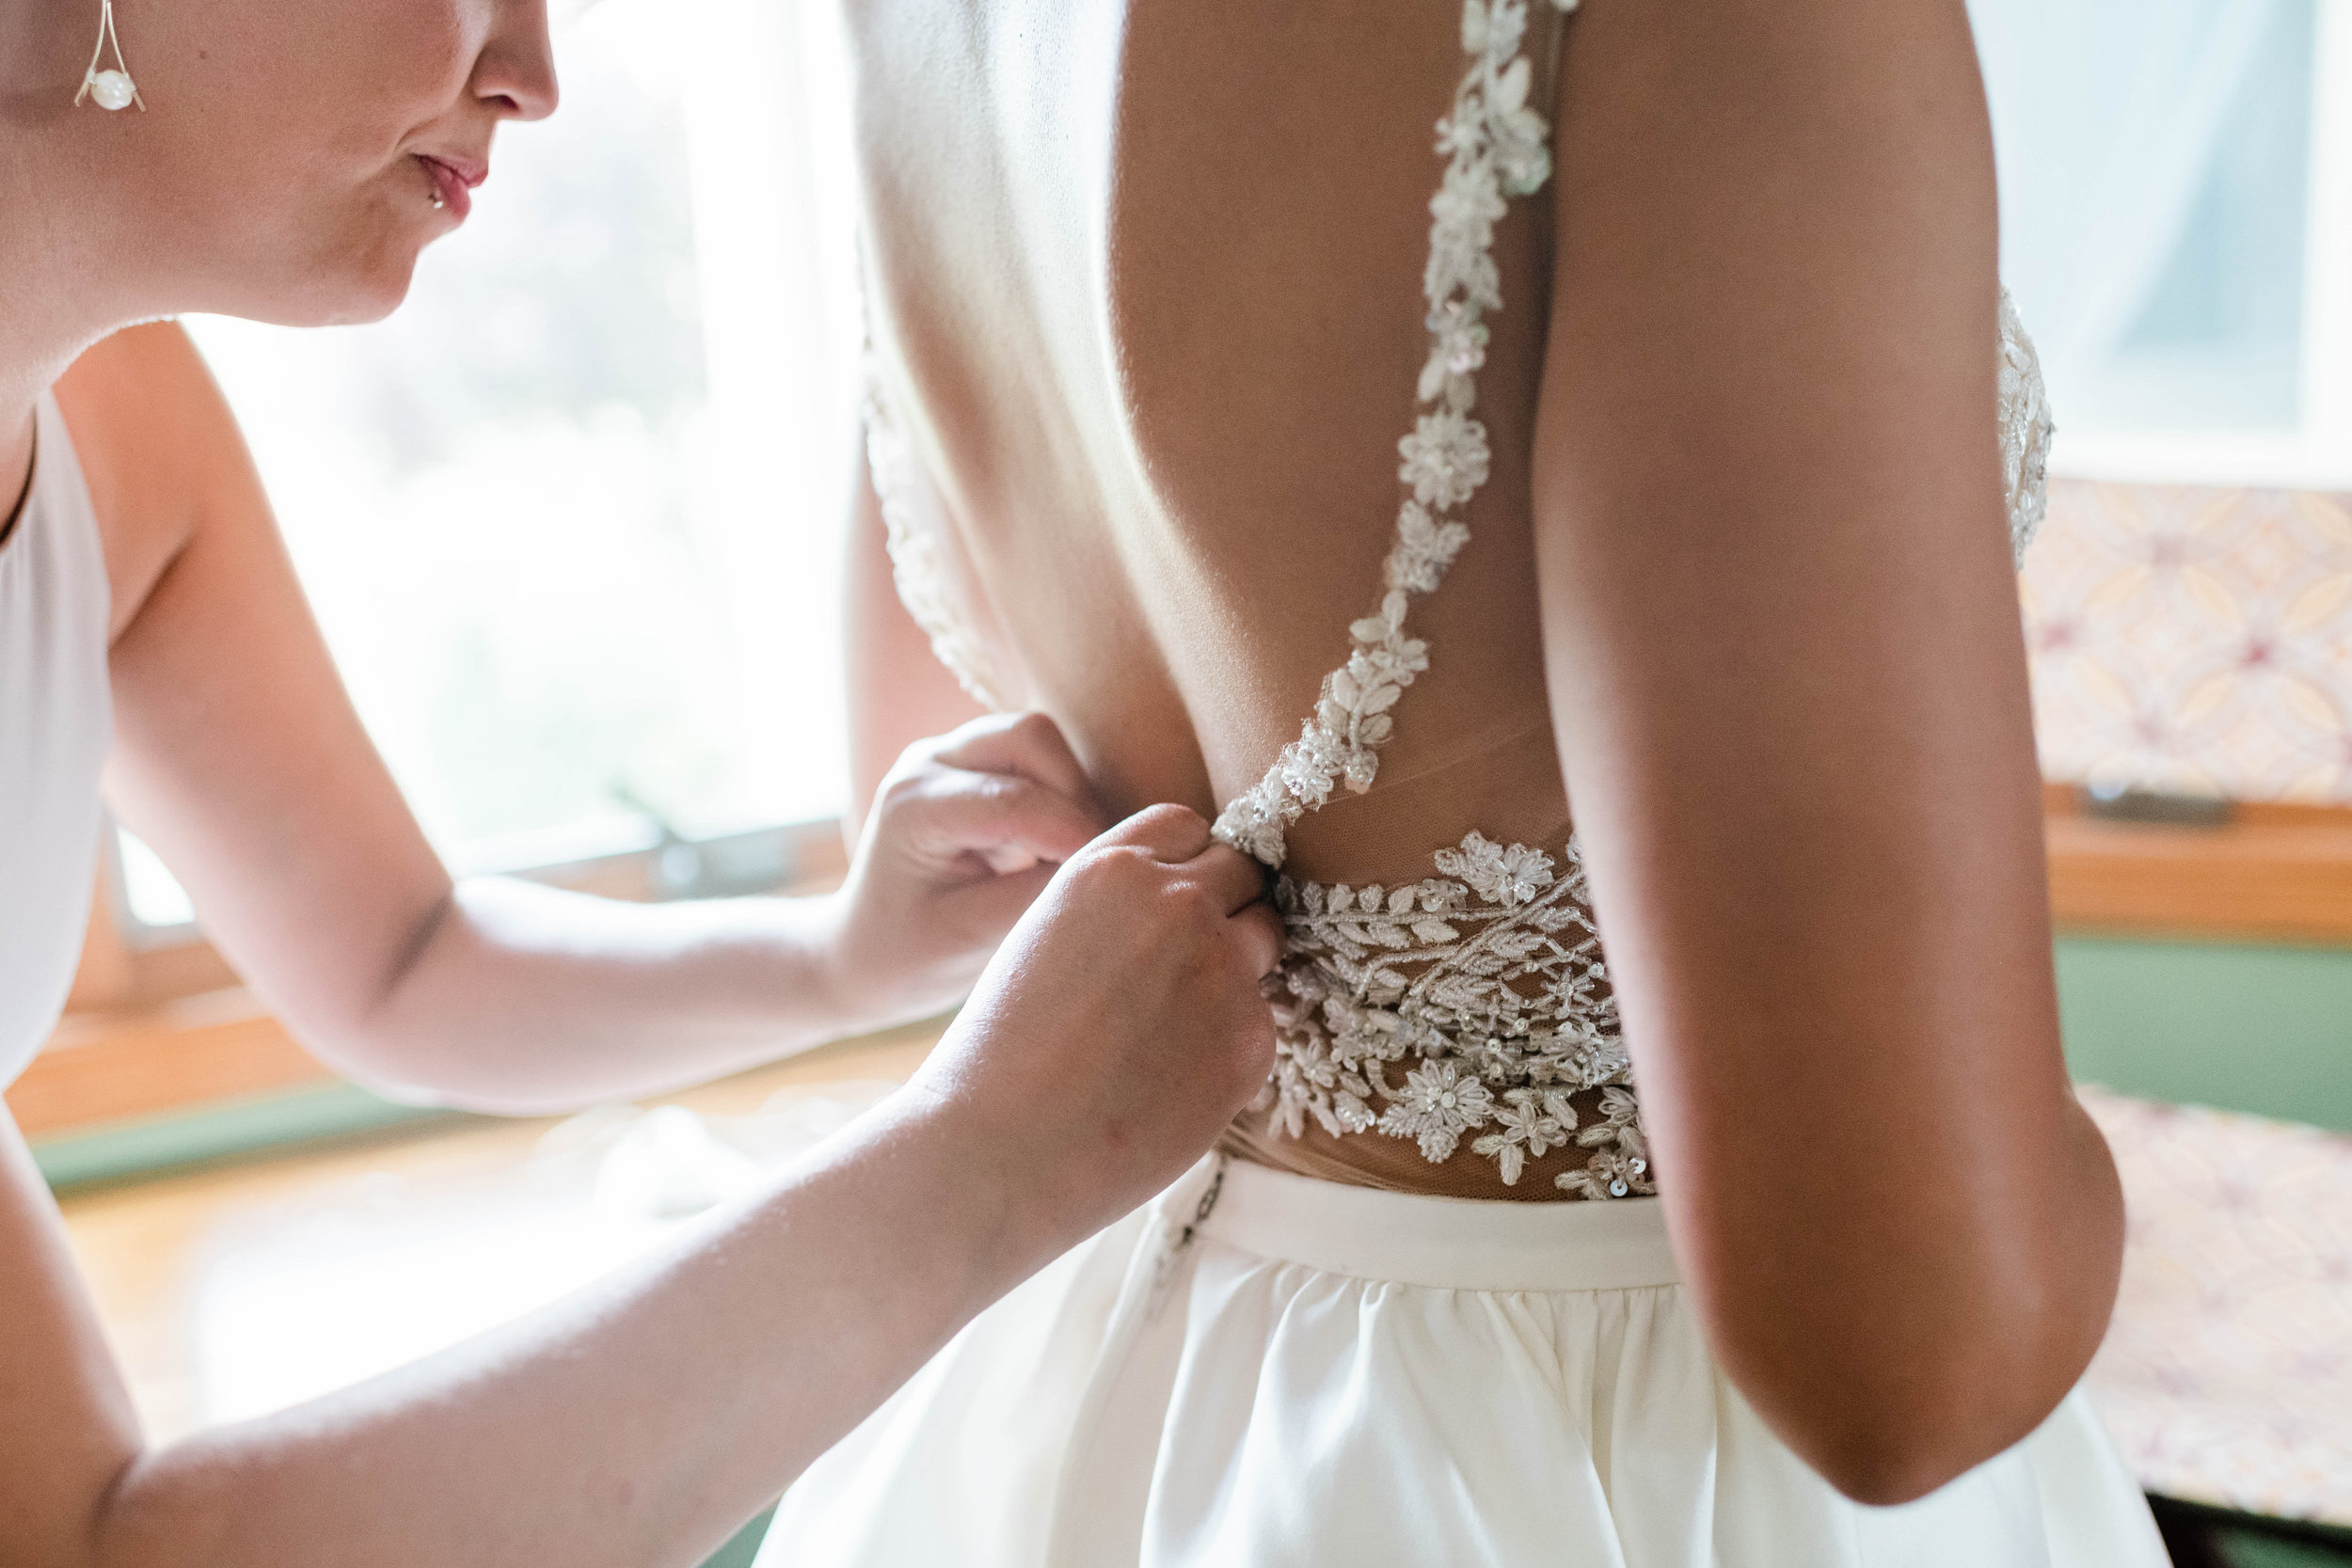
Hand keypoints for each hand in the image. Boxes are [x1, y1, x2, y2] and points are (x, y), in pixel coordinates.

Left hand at [818, 712, 1108, 1033]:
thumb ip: (1036, 897)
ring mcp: (948, 755)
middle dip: (1074, 797)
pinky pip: (1036, 756)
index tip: (1111, 878)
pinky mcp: (973, 762)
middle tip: (1085, 863)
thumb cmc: (908, 957)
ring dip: (1070, 793)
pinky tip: (1052, 848)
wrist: (864, 951)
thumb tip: (1106, 865)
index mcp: (913, 805)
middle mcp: (928, 762)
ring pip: (1038, 738)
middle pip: (1030, 738)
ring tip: (1066, 858)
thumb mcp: (971, 939)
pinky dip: (1060, 795)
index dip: (1075, 837)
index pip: (1015, 801)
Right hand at [907, 804, 1285, 1260]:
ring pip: (1265, 938)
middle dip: (1221, 908)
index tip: (1168, 904)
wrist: (999, 1149)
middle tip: (1180, 969)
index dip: (1183, 866)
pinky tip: (1172, 1078)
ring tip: (1173, 1023)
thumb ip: (1116, 905)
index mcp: (1112, 867)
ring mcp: (1223, 969)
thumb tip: (1185, 901)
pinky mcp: (1251, 1039)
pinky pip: (1262, 1019)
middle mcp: (1178, 903)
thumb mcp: (1044, 936)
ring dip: (1236, 966)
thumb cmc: (1002, 1053)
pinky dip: (1231, 1042)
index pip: (1189, 827)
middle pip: (1242, 874)